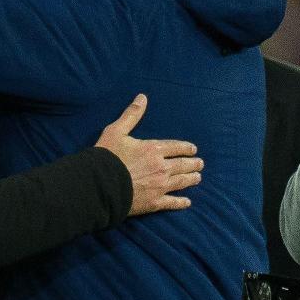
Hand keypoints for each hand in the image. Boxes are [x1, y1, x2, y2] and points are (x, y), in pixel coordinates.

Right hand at [94, 94, 202, 215]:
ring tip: (198, 177)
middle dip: (193, 163)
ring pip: (181, 182)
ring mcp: (160, 186)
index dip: (187, 148)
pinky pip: (172, 202)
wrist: (100, 184)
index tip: (194, 149)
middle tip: (200, 164)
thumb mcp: (116, 131)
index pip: (176, 147)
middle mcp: (161, 167)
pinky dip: (181, 202)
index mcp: (153, 149)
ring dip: (191, 179)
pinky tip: (187, 202)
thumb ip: (131, 115)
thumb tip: (142, 97)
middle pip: (182, 165)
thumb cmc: (106, 156)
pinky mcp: (154, 202)